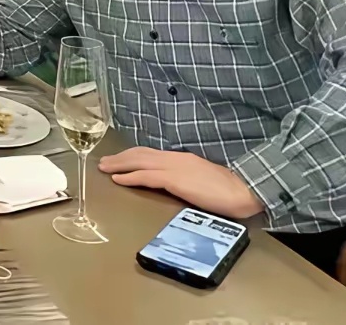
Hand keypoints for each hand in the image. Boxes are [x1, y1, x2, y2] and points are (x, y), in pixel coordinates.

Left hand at [99, 147, 264, 218]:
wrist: (243, 191)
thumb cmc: (227, 190)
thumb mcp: (201, 179)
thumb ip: (185, 178)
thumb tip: (174, 184)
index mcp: (181, 158)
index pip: (150, 154)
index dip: (132, 156)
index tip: (118, 159)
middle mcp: (174, 158)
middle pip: (140, 154)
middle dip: (120, 157)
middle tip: (103, 162)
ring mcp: (173, 167)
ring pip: (138, 162)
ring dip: (118, 165)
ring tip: (104, 168)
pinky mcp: (174, 179)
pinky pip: (145, 176)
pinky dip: (129, 177)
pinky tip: (117, 179)